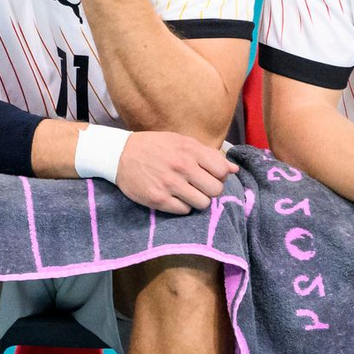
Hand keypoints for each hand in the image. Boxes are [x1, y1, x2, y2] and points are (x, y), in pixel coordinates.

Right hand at [114, 131, 237, 212]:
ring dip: (197, 200)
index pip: (222, 171)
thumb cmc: (154, 146)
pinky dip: (182, 206)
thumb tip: (234, 169)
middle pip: (215, 190)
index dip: (219, 175)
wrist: (119, 154)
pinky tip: (173, 197)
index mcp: (190, 150)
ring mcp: (170, 184)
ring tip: (186, 192)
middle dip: (210, 190)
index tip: (209, 174)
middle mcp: (182, 167)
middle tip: (199, 186)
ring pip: (202, 203)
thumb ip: (209, 155)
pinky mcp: (158, 199)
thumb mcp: (182, 142)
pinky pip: (184, 210)